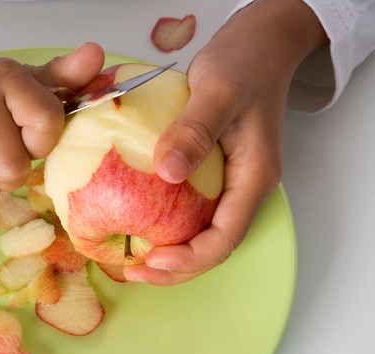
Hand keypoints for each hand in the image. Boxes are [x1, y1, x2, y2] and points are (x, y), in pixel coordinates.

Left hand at [124, 0, 326, 284]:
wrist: (257, 46)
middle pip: (213, 245)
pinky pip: (189, 211)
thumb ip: (195, 131)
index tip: (153, 262)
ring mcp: (228, 183)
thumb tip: (168, 174)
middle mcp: (243, 188)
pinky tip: (134, 225)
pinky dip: (165, 226)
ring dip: (169, 253)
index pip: (226, 236)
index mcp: (254, 177)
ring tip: (130, 262)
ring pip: (201, 233)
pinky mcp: (211, 174)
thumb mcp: (217, 91)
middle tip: (132, 273)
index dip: (190, 259)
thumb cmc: (242, 64)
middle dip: (175, 268)